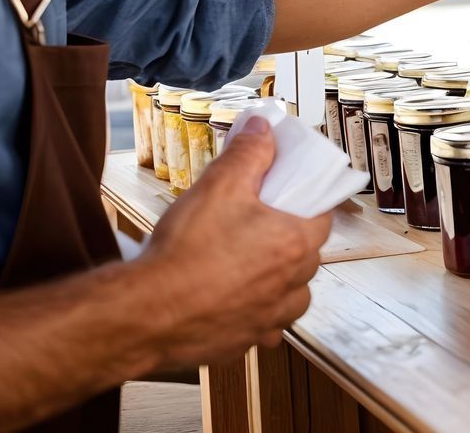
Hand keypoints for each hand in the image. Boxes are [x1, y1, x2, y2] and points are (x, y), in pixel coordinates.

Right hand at [133, 117, 332, 365]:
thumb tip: (263, 129)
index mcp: (295, 244)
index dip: (306, 203)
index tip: (290, 196)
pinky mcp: (246, 341)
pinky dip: (253, 312)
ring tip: (244, 263)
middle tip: (258, 224)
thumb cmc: (186, 252)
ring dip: (276, 281)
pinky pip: (263, 325)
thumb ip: (247, 153)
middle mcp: (292, 286)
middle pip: (306, 256)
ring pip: (289, 295)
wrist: (146, 312)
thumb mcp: (218, 185)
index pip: (323, 217)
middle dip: (288, 239)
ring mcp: (270, 318)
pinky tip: (230, 299)